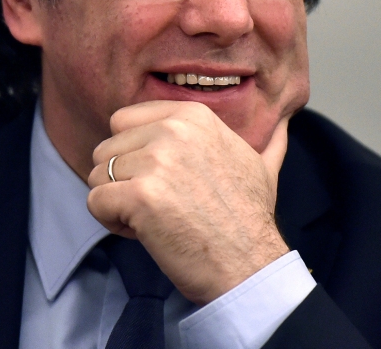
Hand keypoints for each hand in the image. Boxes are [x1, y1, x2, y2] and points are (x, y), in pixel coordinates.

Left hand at [86, 100, 289, 304]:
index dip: (133, 154)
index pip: (124, 120)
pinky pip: (95, 201)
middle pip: (107, 148)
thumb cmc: (250, 219)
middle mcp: (173, 130)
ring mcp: (157, 161)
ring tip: (152, 219)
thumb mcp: (263, 165)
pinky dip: (111, 222)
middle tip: (157, 205)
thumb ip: (268, 139)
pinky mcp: (141, 196)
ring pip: (98, 175)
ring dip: (116, 203)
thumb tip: (285, 120)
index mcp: (193, 116)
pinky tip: (143, 232)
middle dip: (122, 180)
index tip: (161, 180)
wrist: (249, 263)